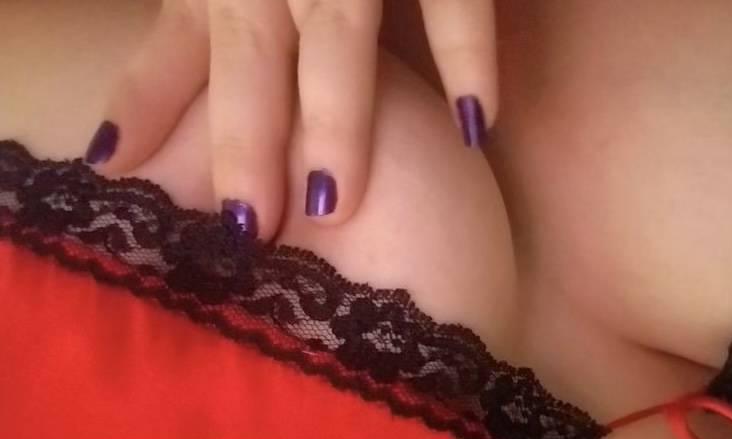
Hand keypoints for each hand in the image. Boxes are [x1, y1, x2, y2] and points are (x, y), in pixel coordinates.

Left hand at [83, 0, 497, 238]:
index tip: (116, 168)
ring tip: (331, 205)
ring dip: (336, 119)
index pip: (177, 44)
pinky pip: (454, 3)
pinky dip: (465, 60)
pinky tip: (475, 125)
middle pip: (254, 55)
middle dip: (246, 141)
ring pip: (339, 37)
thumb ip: (187, 32)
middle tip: (244, 227)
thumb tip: (122, 124)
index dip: (146, 107)